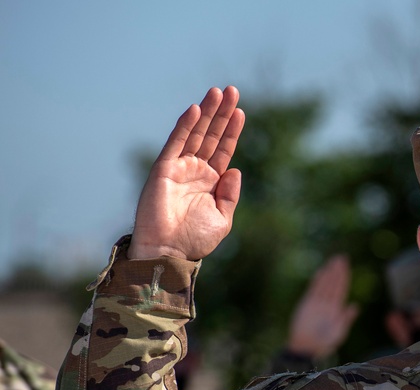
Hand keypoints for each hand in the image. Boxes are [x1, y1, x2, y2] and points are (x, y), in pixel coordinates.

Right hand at [130, 86, 245, 259]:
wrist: (169, 252)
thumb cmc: (194, 240)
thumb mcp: (222, 218)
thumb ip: (230, 194)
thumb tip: (235, 168)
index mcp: (210, 181)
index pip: (223, 149)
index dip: (231, 130)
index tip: (240, 112)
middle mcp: (195, 170)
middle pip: (210, 135)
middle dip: (221, 113)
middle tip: (232, 90)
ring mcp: (179, 168)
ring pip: (194, 134)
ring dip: (206, 112)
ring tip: (217, 92)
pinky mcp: (163, 169)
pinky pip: (176, 143)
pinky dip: (184, 126)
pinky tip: (195, 110)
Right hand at [286, 255, 358, 361]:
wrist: (306, 348)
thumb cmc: (324, 344)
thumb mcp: (339, 332)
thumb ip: (346, 319)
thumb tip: (355, 305)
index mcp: (337, 310)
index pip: (341, 290)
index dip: (344, 278)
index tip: (346, 267)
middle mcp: (327, 305)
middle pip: (334, 284)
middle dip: (338, 271)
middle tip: (342, 257)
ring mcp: (317, 304)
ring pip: (324, 285)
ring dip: (329, 273)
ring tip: (333, 261)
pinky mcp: (306, 305)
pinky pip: (313, 290)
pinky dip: (317, 281)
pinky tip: (321, 272)